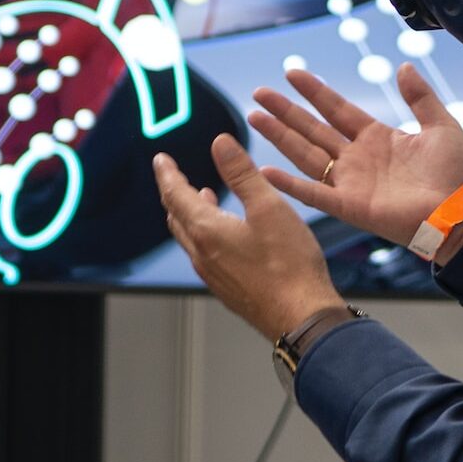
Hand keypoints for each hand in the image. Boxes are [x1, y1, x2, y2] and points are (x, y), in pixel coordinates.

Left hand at [154, 134, 344, 339]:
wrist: (301, 317)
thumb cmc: (289, 265)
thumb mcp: (268, 207)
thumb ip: (242, 173)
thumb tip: (220, 144)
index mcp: (207, 231)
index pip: (175, 194)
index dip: (167, 173)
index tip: (161, 160)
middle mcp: (202, 255)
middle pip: (177, 217)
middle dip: (174, 192)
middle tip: (174, 176)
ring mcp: (213, 275)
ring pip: (189, 237)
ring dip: (189, 213)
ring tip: (201, 197)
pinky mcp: (227, 289)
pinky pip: (203, 255)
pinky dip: (203, 234)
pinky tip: (224, 233)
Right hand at [248, 63, 462, 247]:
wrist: (461, 212)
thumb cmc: (455, 173)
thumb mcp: (441, 125)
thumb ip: (420, 97)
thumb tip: (404, 66)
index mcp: (376, 137)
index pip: (336, 109)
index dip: (314, 91)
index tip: (292, 73)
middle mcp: (356, 158)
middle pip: (312, 129)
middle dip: (285, 111)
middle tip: (259, 93)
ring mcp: (349, 182)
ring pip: (305, 154)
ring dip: (279, 137)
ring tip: (254, 118)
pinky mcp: (349, 206)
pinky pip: (313, 193)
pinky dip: (288, 184)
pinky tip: (265, 171)